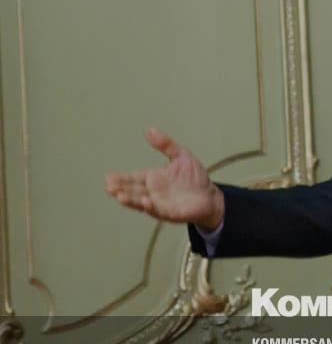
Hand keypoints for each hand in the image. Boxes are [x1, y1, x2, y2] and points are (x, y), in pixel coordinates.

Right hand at [104, 127, 223, 228]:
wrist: (211, 196)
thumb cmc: (195, 178)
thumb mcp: (181, 156)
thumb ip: (166, 144)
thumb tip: (150, 130)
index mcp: (153, 178)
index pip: (133, 177)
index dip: (121, 178)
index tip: (109, 176)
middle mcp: (153, 191)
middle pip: (133, 190)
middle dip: (120, 189)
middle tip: (109, 186)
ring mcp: (160, 203)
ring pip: (140, 202)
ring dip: (130, 200)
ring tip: (119, 196)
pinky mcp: (170, 213)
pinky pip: (157, 210)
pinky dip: (150, 207)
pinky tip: (144, 202)